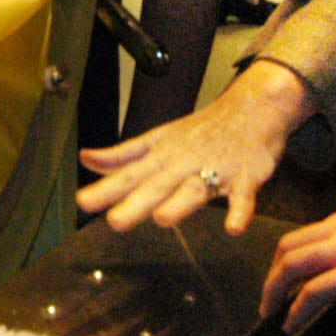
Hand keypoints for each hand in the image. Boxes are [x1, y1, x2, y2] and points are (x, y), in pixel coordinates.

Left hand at [78, 61, 310, 234]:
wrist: (253, 108)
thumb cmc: (203, 129)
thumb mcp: (158, 138)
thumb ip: (123, 156)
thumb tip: (86, 159)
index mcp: (162, 154)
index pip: (129, 173)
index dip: (106, 188)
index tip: (83, 202)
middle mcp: (184, 162)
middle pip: (158, 184)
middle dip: (136, 202)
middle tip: (115, 221)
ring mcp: (215, 169)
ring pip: (195, 189)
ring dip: (180, 204)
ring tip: (162, 219)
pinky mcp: (245, 177)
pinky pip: (242, 197)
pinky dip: (239, 211)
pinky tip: (233, 227)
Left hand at [260, 197, 335, 331]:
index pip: (309, 233)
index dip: (291, 257)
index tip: (285, 278)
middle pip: (289, 246)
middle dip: (272, 274)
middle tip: (269, 299)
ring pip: (291, 265)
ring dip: (274, 291)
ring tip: (272, 313)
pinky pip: (313, 291)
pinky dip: (295, 309)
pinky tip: (292, 323)